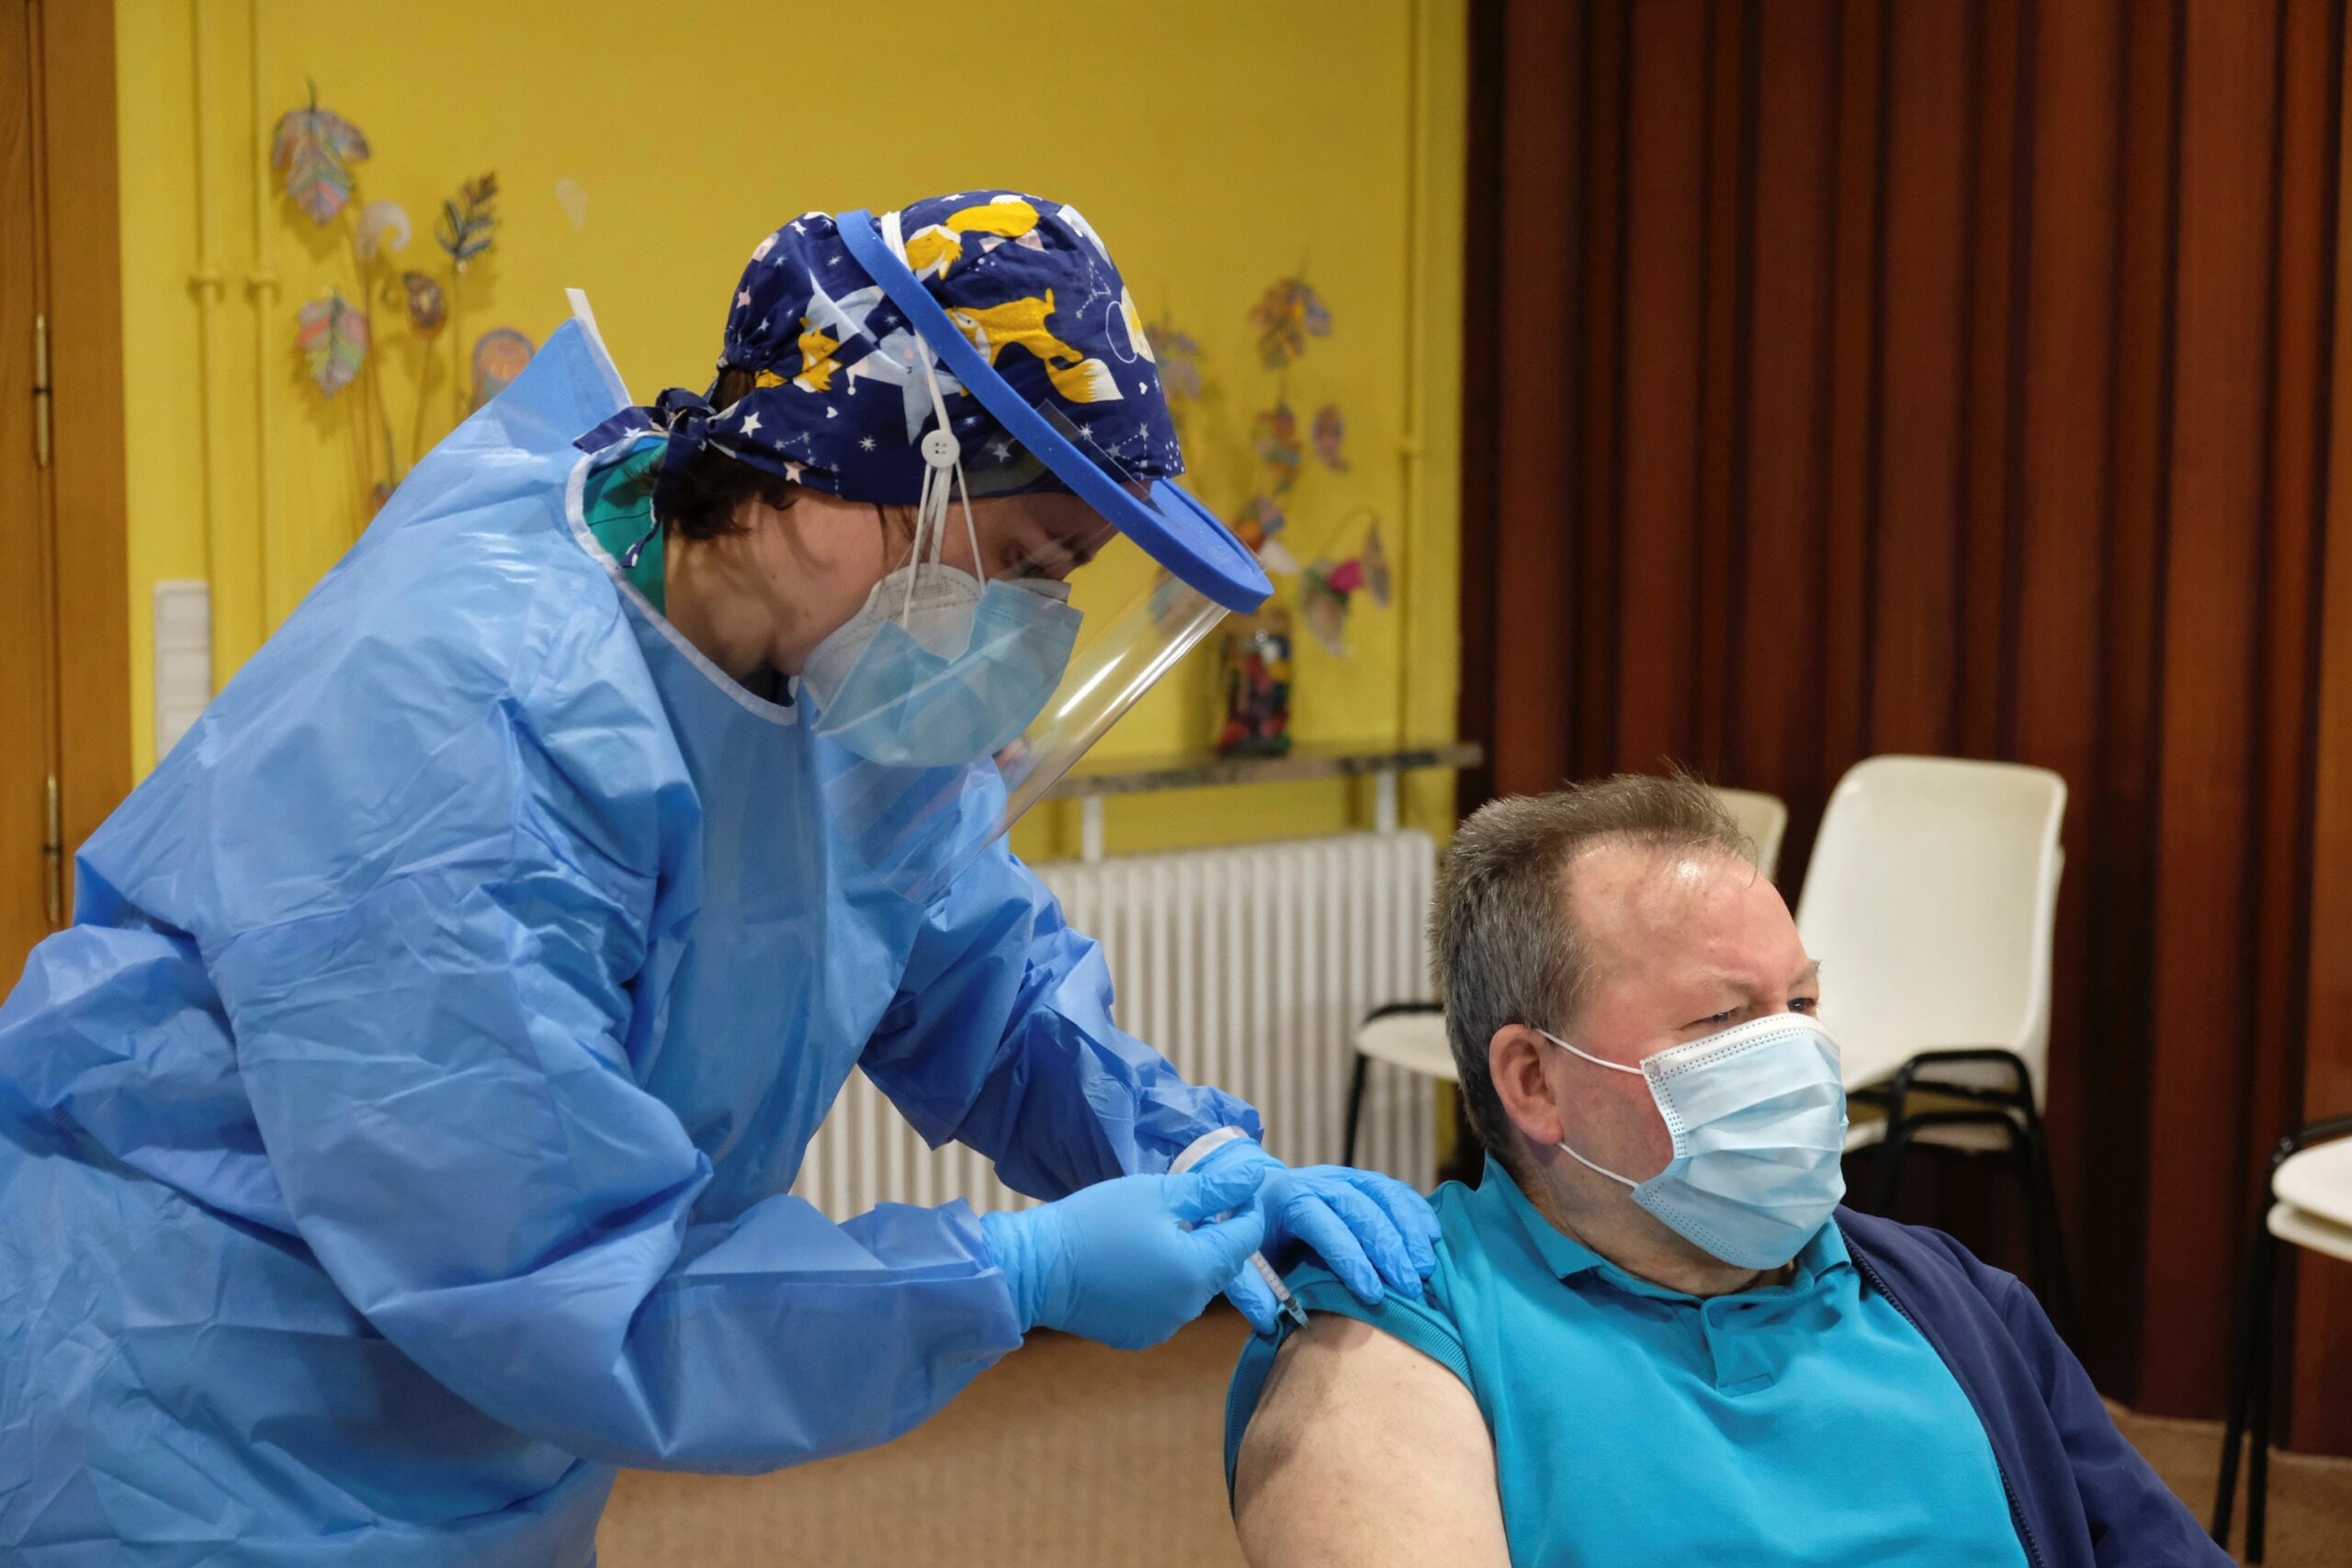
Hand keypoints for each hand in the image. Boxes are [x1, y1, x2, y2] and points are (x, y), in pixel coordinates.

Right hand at [979, 1165, 1269, 1350]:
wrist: (1036, 1268)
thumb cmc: (1096, 1222)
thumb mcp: (1158, 1194)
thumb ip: (1211, 1190)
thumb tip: (1254, 1179)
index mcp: (1198, 1270)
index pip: (1246, 1238)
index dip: (1246, 1208)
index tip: (1232, 1188)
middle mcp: (1189, 1307)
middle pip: (1222, 1265)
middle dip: (1215, 1235)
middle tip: (1190, 1205)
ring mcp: (1164, 1327)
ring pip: (1195, 1286)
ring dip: (1189, 1260)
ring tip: (1157, 1233)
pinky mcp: (1139, 1336)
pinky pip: (1167, 1306)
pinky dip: (1164, 1285)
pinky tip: (1136, 1263)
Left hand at [1197, 1139, 1442, 1333]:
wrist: (1253, 1196)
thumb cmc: (1251, 1237)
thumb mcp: (1239, 1262)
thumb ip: (1250, 1291)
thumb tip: (1270, 1321)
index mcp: (1285, 1198)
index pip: (1322, 1222)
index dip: (1349, 1257)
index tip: (1372, 1293)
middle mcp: (1317, 1180)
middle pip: (1358, 1207)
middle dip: (1387, 1248)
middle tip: (1409, 1286)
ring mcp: (1342, 1177)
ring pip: (1381, 1193)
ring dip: (1407, 1229)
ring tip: (1424, 1267)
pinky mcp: (1360, 1180)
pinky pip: (1393, 1189)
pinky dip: (1415, 1210)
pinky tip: (1431, 1237)